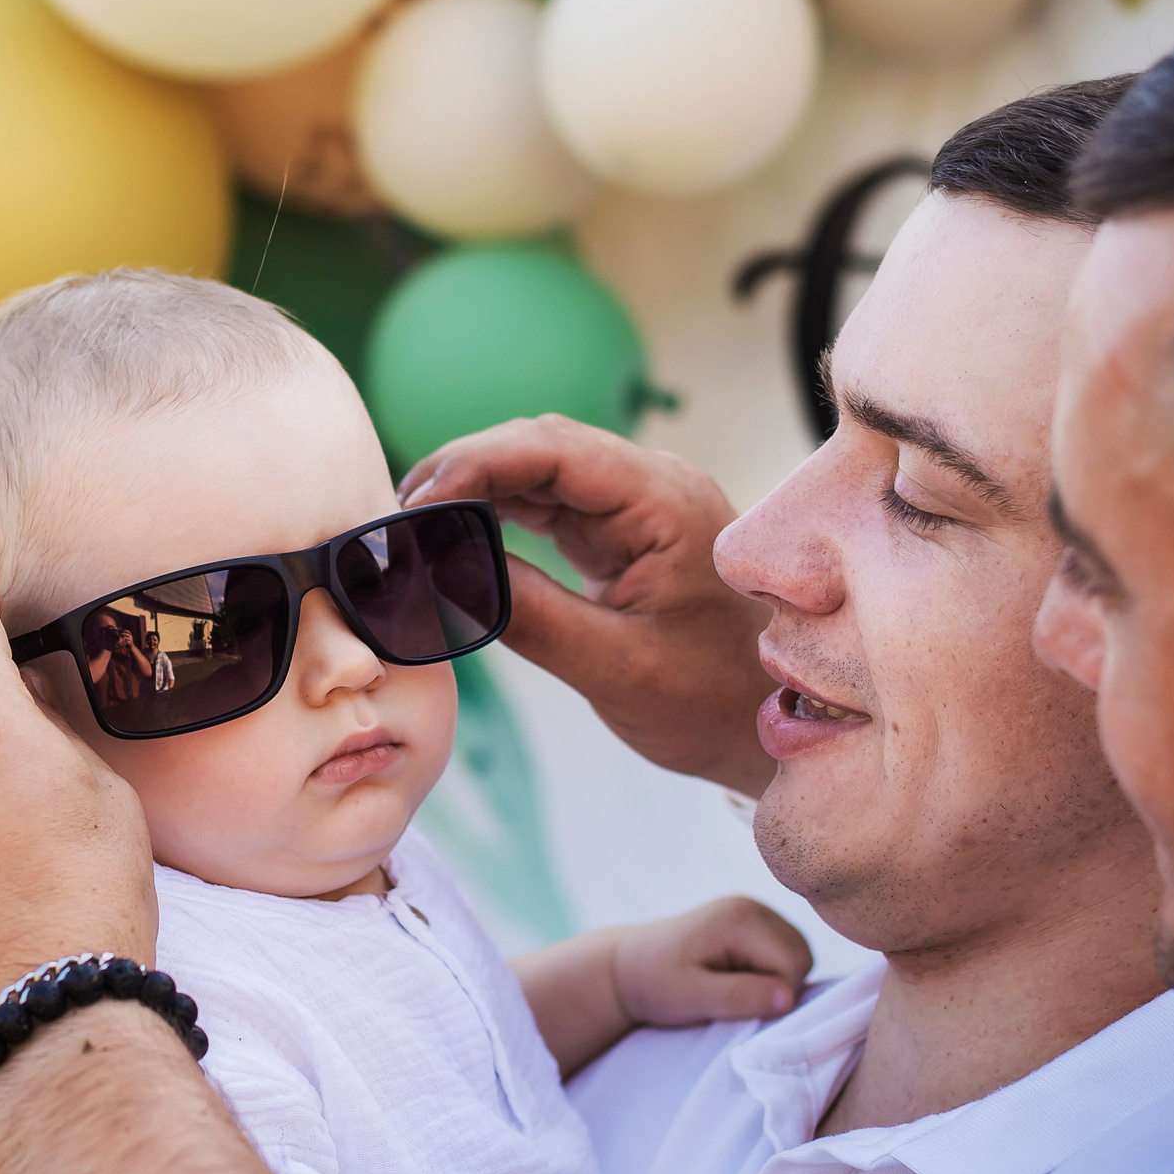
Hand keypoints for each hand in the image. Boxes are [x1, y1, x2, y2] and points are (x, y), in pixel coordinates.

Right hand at [401, 415, 777, 795]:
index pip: (554, 448)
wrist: (773, 727)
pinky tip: (458, 536)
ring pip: (541, 471)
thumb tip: (446, 571)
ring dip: (477, 489)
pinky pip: (553, 505)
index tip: (416, 501)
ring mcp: (640, 508)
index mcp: (664, 502)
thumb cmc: (713, 702)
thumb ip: (529, 615)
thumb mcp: (615, 668)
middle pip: (541, 445)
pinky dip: (501, 514)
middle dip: (465, 469)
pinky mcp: (625, 535)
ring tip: (416, 526)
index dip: (475, 461)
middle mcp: (653, 488)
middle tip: (399, 516)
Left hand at [615, 897, 813, 1027]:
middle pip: (801, 956)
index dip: (776, 996)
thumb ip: (738, 996)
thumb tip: (787, 998)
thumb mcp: (690, 997)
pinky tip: (736, 978)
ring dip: (773, 981)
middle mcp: (753, 906)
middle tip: (733, 999)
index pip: (793, 963)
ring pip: (796, 955)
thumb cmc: (655, 984)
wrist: (629, 966)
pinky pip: (783, 953)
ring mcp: (755, 911)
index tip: (737, 1008)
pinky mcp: (753, 922)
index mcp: (740, 918)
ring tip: (731, 988)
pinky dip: (768, 973)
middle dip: (777, 987)